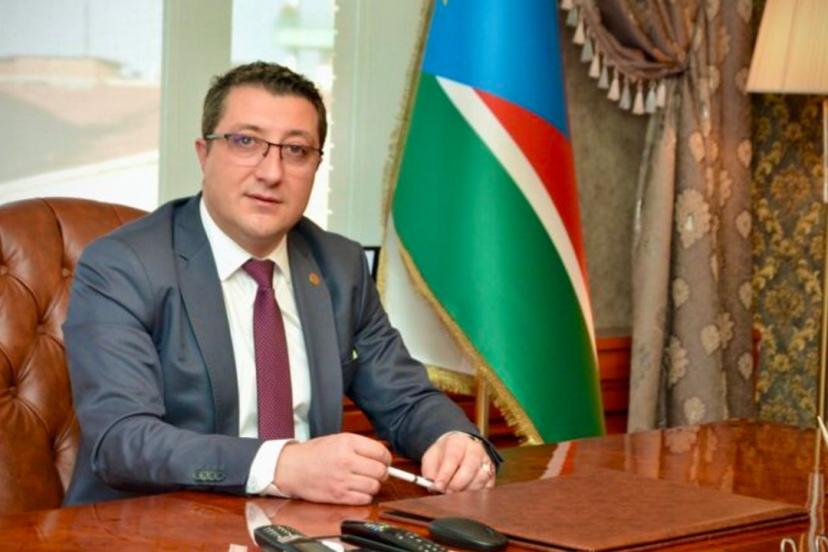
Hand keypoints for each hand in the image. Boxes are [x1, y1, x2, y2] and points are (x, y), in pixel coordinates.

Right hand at [274, 433, 391, 504]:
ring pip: (374, 486)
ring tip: (365, 481)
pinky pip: (364, 499)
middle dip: (382, 473)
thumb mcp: (338, 439)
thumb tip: (382, 457)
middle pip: (380, 471)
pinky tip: (357, 490)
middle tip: (376, 472)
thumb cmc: (314, 453)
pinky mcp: (338, 496)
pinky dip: (365, 496)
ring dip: (373, 485)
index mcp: (347, 443)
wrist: (291, 468)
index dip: (386, 458)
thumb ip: (360, 446)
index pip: (381, 452)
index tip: (384, 461)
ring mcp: (342, 480)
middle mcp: (346, 461)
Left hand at [420, 432, 494, 493]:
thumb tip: (434, 486)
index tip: (438, 486)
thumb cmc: (445, 454)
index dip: (445, 474)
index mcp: (458, 442)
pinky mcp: (492, 472)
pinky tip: (467, 493)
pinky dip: (477, 494)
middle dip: (456, 484)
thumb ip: (430, 471)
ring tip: (456, 493)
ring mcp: (486, 460)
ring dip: (467, 491)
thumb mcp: (431, 457)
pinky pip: (488, 486)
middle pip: (469, 468)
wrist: (460, 446)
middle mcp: (475, 449)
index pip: (453, 457)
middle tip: (447, 492)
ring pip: (480, 479)